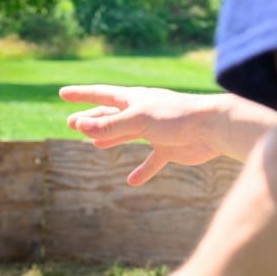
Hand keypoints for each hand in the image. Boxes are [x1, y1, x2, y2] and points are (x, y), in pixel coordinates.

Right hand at [60, 85, 222, 185]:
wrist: (213, 128)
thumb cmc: (177, 116)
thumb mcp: (138, 119)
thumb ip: (110, 125)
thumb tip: (80, 126)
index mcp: (135, 99)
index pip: (101, 95)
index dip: (81, 95)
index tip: (63, 94)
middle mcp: (143, 113)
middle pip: (111, 116)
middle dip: (91, 120)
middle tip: (71, 123)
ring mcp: (156, 131)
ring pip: (127, 135)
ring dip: (110, 139)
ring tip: (94, 144)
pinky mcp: (169, 148)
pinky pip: (152, 161)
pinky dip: (142, 170)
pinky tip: (131, 181)